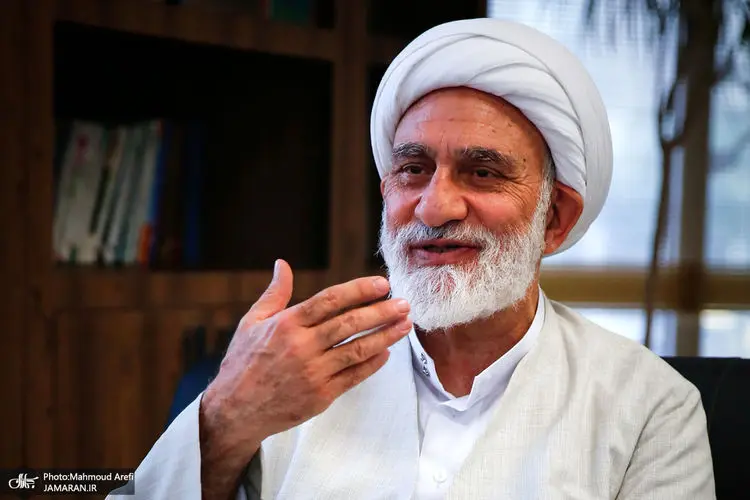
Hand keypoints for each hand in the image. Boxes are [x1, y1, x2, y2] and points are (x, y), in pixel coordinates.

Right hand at [199, 259, 411, 495]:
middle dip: (381, 312)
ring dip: (385, 336)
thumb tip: (283, 264)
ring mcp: (313, 373)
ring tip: (405, 325)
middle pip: (349, 324)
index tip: (381, 284)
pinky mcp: (321, 396)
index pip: (330, 301)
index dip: (358, 290)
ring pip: (357, 350)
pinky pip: (353, 377)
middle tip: (404, 303)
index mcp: (286, 324)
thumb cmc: (243, 363)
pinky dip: (372, 364)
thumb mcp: (252, 322)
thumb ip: (275, 293)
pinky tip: (386, 352)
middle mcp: (302, 347)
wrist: (234, 411)